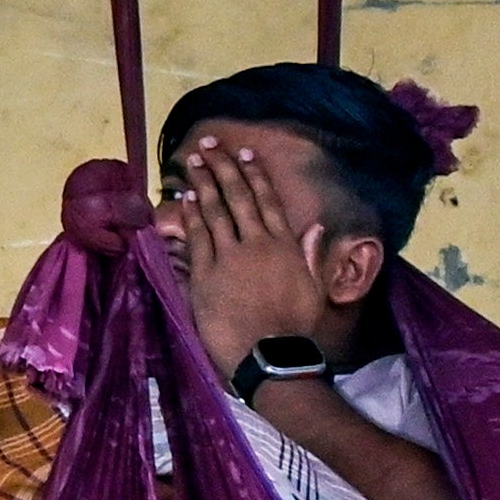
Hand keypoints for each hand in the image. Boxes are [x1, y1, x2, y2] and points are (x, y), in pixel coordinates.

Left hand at [159, 128, 353, 382]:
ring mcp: (229, 257)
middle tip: (208, 145)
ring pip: (214, 211)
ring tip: (191, 161)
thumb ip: (308, 253)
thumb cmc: (295, 326)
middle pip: (237, 197)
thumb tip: (315, 226)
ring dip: (202, 183)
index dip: (254, 176)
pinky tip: (184, 198)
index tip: (244, 155)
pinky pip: (196, 236)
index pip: (268, 201)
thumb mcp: (311, 286)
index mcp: (286, 246)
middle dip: (222, 168)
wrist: (271, 354)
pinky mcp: (205, 273)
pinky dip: (190, 215)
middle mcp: (257, 244)